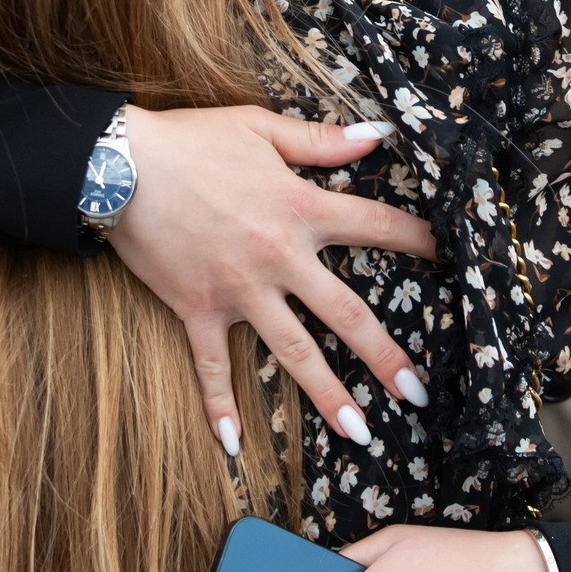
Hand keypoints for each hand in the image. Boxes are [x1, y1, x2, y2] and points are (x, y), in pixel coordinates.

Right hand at [113, 106, 436, 450]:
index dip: (418, 241)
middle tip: (418, 394)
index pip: (376, 225)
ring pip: (294, 351)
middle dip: (386, 356)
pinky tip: (232, 444)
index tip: (452, 260)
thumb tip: (377, 136)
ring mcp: (239, 290)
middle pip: (346, 313)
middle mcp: (279, 257)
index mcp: (301, 208)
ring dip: (329, 395)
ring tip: (361, 434)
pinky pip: (210, 366)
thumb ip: (321, 140)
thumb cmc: (190, 141)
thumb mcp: (260, 127)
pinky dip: (219, 406)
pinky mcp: (197, 309)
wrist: (118, 164)